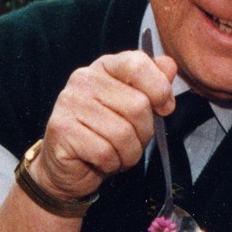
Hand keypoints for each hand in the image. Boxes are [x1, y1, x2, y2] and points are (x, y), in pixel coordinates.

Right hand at [33, 51, 179, 200]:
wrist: (70, 167)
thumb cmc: (106, 135)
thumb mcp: (134, 107)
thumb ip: (154, 84)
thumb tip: (169, 65)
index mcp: (104, 67)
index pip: (138, 64)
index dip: (159, 89)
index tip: (164, 108)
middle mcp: (84, 79)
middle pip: (137, 105)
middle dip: (143, 133)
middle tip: (131, 141)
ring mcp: (69, 103)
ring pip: (123, 134)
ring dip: (128, 153)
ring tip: (116, 153)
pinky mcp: (62, 130)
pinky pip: (105, 152)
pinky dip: (111, 164)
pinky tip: (100, 161)